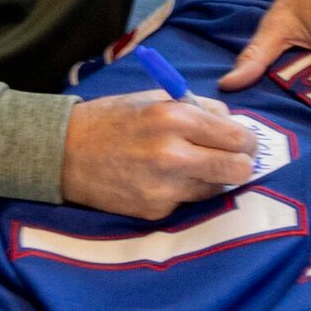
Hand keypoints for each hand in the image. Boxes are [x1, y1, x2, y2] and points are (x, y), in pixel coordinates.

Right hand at [59, 88, 256, 218]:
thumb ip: (197, 110)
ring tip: (191, 166)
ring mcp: (165, 187)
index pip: (237, 137)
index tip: (243, 142)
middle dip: (240, 164)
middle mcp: (173, 154)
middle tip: (232, 159)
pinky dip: (186, 191)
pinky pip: (190, 201)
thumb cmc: (111, 120)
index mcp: (175, 118)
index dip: (246, 140)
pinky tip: (164, 179)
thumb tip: (233, 124)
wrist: (63, 153)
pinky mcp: (155, 211)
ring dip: (213, 178)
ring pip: (218, 188)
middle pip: (238, 169)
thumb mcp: (154, 100)